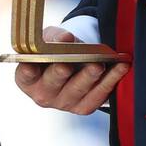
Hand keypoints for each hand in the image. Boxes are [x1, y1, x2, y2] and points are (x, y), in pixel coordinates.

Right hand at [14, 27, 128, 114]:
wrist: (72, 61)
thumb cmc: (55, 49)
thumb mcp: (50, 38)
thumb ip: (55, 37)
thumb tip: (65, 39)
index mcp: (28, 78)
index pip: (25, 75)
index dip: (27, 71)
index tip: (30, 65)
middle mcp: (43, 95)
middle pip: (52, 84)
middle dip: (60, 73)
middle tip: (66, 64)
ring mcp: (64, 104)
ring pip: (77, 91)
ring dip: (89, 76)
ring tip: (98, 64)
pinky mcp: (83, 107)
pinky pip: (98, 96)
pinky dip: (110, 81)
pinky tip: (120, 67)